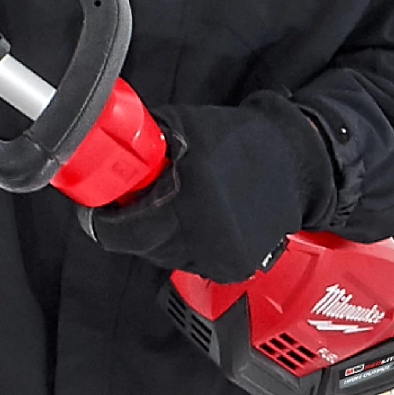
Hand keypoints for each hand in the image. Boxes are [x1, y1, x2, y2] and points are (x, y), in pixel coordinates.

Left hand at [67, 97, 325, 283]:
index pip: (119, 231)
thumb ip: (141, 144)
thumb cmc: (240, 139)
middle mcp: (203, 233)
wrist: (297, 162)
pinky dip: (181, 242)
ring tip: (173, 203)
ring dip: (155, 233)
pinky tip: (195, 218)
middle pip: (138, 244)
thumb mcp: (181, 127)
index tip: (97, 207)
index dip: (101, 219)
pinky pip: (187, 260)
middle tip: (133, 200)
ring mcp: (220, 256)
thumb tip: (99, 148)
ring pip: (160, 254)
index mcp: (188, 195)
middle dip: (128, 223)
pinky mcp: (233, 267)